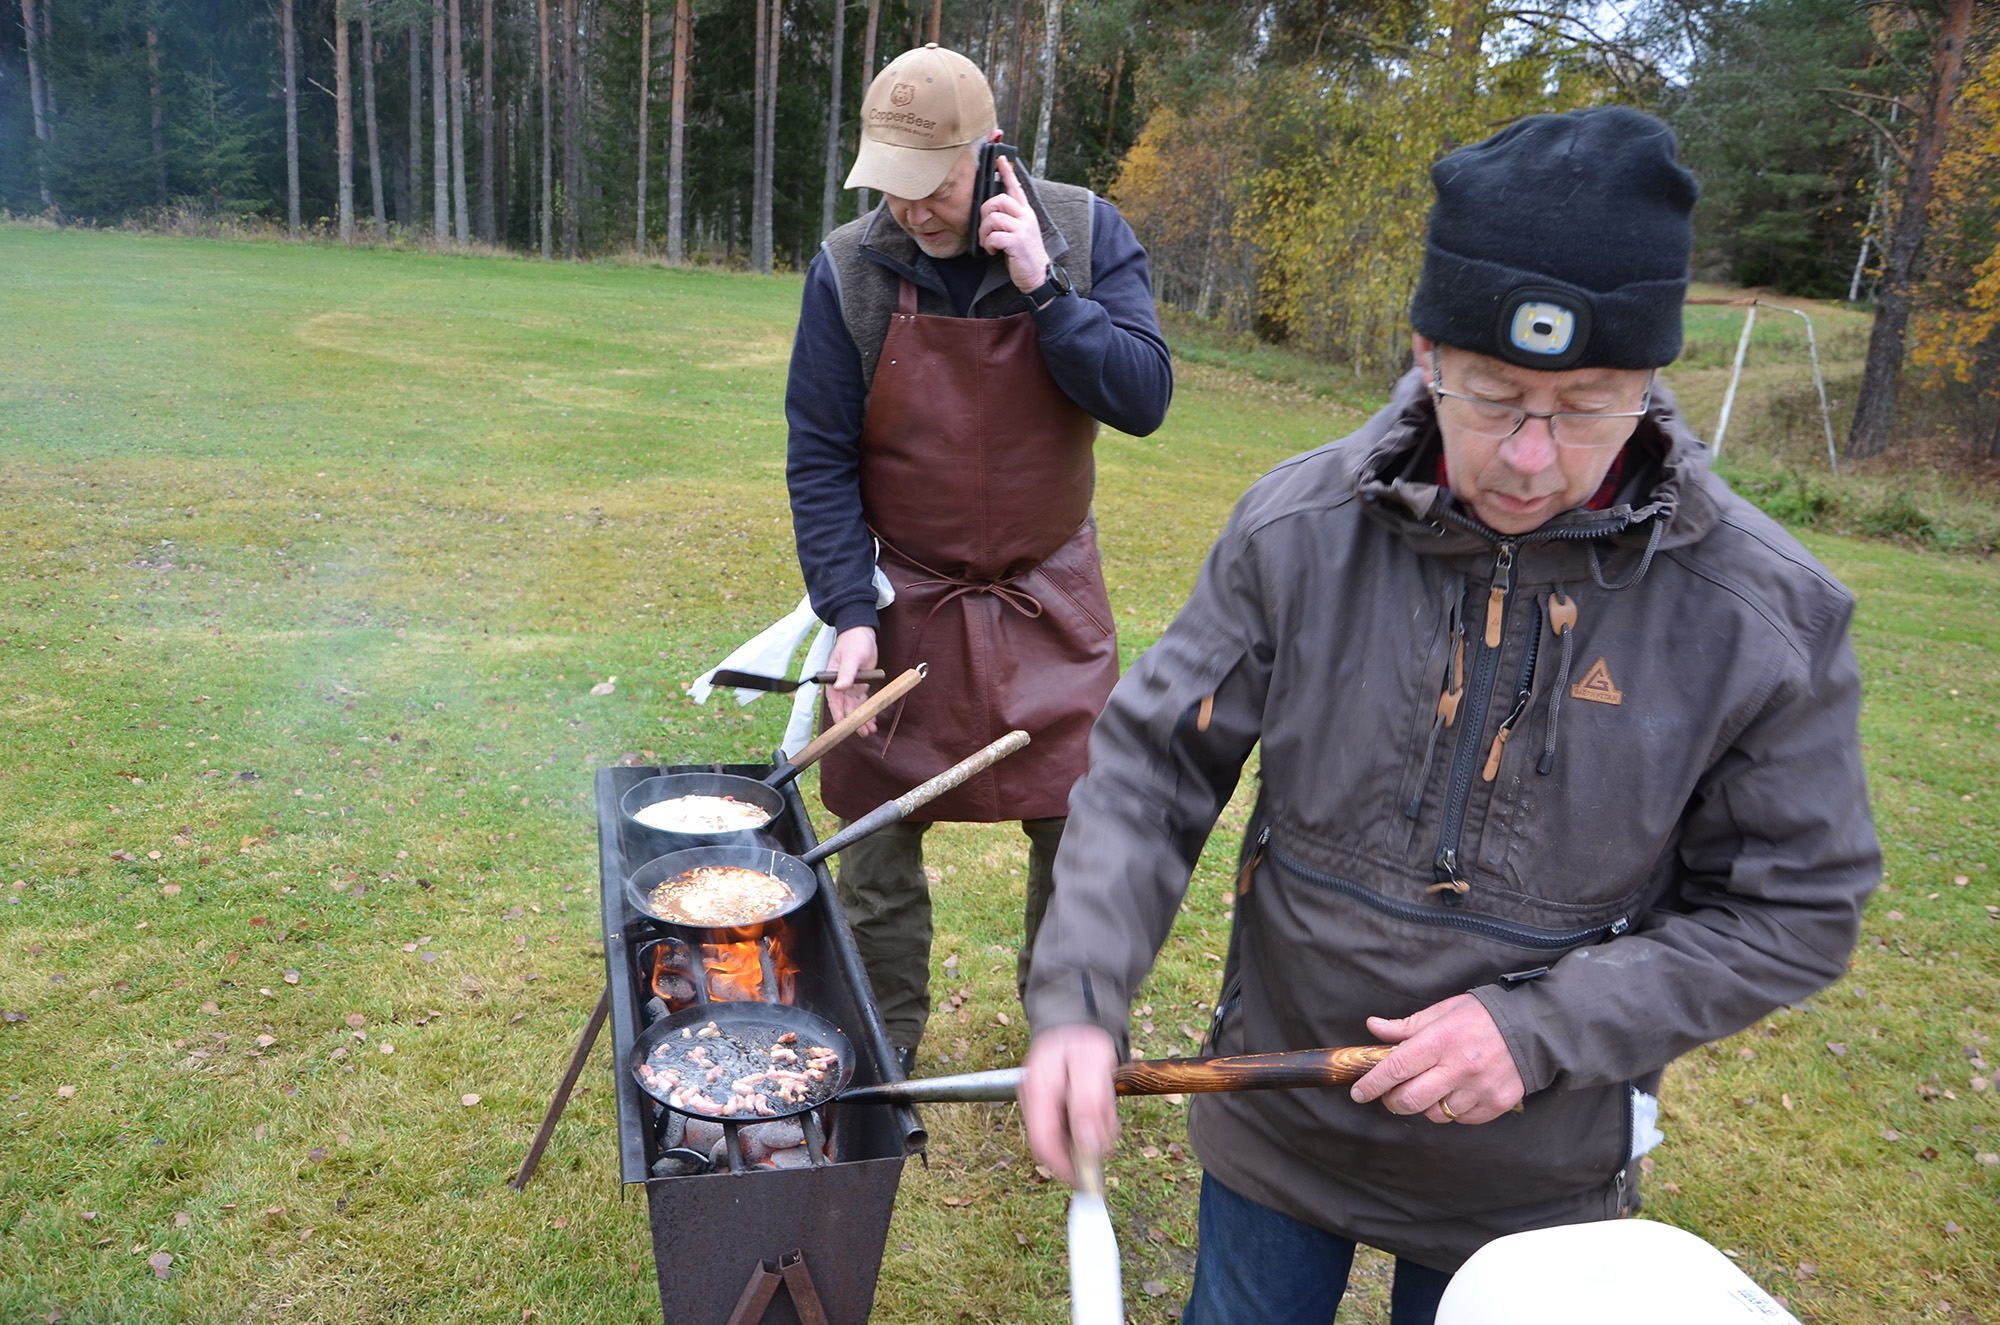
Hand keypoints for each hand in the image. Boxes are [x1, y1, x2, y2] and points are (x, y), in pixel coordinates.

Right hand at [824, 626, 878, 731]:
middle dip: (854, 720)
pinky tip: (874, 720)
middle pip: (846, 707)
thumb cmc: (853, 642)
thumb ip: (846, 673)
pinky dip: (868, 709)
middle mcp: (840, 685)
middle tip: (862, 732)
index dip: (838, 713)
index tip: (843, 726)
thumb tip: (839, 687)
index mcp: (833, 679)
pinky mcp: (860, 685)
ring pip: (855, 707)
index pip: (834, 700)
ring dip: (862, 718)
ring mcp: (850, 686)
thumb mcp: (851, 657)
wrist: (862, 633)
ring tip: (870, 731)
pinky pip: (863, 701)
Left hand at [977, 147, 1052, 294]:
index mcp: (1026, 212)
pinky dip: (989, 245)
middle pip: (998, 200)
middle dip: (985, 213)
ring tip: (988, 244)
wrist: (1038, 274)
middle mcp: (1025, 217)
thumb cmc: (1024, 254)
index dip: (1007, 172)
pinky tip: (993, 251)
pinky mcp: (1017, 242)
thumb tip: (991, 211)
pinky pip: (994, 236)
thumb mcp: (1021, 231)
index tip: (1000, 159)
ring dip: (984, 233)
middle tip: (985, 229)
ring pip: (993, 218)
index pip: (1016, 187)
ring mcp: (1022, 229)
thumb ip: (1011, 218)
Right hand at [1020, 1023, 1119, 1185]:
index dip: (1064, 1166)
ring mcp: (1040, 1104)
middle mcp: (1033, 1100)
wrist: (1075, 1022)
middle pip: (1054, 1143)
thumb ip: (1088, 1103)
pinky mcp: (1050, 1106)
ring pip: (1064, 1138)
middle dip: (1083, 1148)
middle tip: (1107, 1131)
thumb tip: (1088, 1146)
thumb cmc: (1083, 1041)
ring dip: (1090, 1135)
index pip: (1043, 1142)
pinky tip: (1099, 1110)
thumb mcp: (1092, 1065)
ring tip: (1105, 1110)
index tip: (1089, 1178)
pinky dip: (1088, 1126)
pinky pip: (1069, 1128)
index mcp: (1037, 1090)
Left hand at [1348, 993, 1524, 1124]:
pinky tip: (1456, 1093)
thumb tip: (1373, 1027)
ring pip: (1435, 1114)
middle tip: (1390, 1095)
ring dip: (1425, 1106)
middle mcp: (1459, 1066)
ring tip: (1431, 1088)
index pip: (1396, 1068)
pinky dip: (1452, 1111)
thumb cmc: (1482, 1017)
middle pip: (1410, 1100)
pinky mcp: (1496, 1103)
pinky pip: (1461, 1119)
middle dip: (1392, 1101)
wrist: (1533, 1028)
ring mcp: (1479, 1088)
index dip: (1372, 1085)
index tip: (1359, 1093)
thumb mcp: (1442, 1011)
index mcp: (1441, 1040)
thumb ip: (1406, 1026)